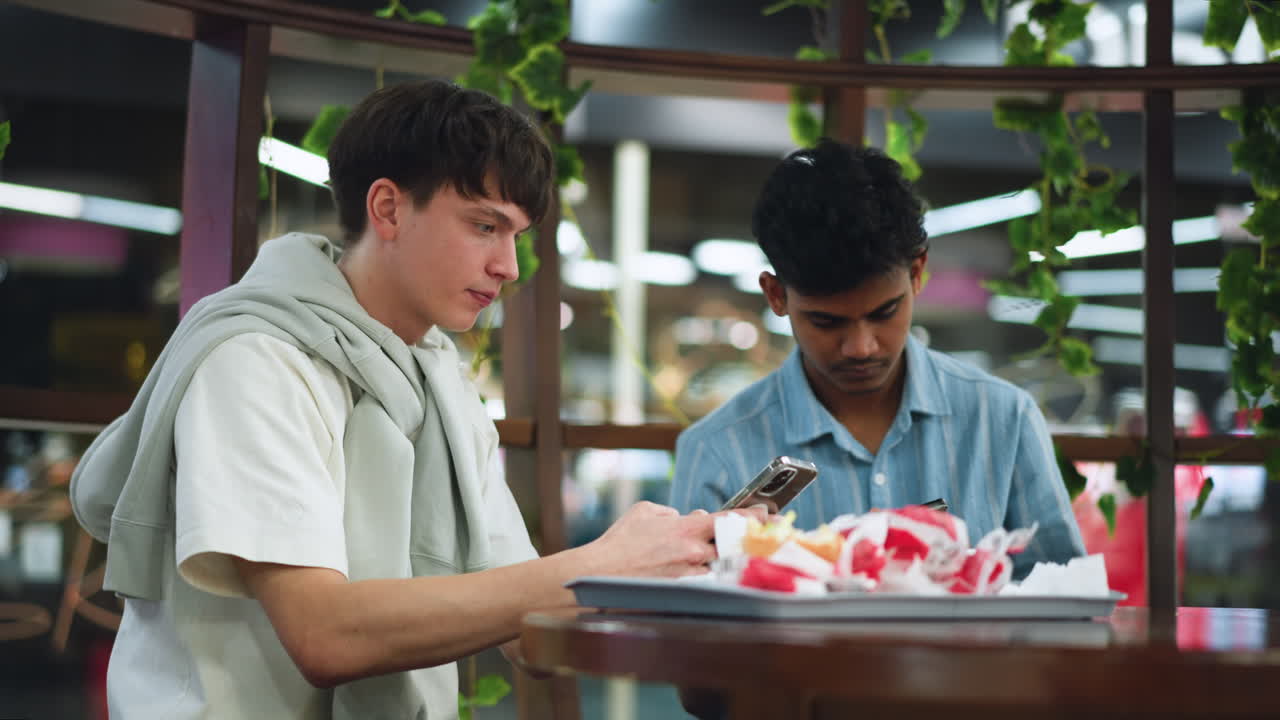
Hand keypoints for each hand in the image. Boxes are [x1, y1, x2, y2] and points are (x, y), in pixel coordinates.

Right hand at [583, 502, 769, 578]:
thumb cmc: (620, 541)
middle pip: (731, 545)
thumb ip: (669, 512)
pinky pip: (700, 578)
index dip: (752, 516)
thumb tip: (681, 518)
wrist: (602, 574)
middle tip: (749, 536)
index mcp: (687, 529)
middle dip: (738, 540)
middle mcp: (693, 553)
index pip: (729, 520)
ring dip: (716, 558)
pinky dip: (701, 572)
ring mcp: (689, 574)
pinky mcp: (681, 589)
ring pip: (716, 564)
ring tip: (706, 556)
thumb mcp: (644, 511)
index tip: (767, 514)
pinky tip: (691, 571)